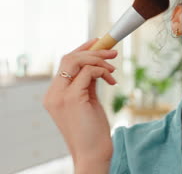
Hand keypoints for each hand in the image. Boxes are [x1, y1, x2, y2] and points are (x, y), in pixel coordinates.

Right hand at [43, 38, 117, 165]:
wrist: (93, 153)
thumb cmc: (93, 131)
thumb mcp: (87, 102)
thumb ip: (86, 85)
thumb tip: (95, 67)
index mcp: (54, 95)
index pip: (65, 63)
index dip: (82, 49)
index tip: (99, 43)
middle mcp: (53, 94)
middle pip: (69, 57)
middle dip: (93, 50)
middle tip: (113, 53)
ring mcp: (60, 96)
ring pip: (76, 61)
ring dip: (99, 59)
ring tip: (113, 68)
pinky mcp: (72, 98)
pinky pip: (88, 72)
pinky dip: (102, 71)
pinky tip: (111, 80)